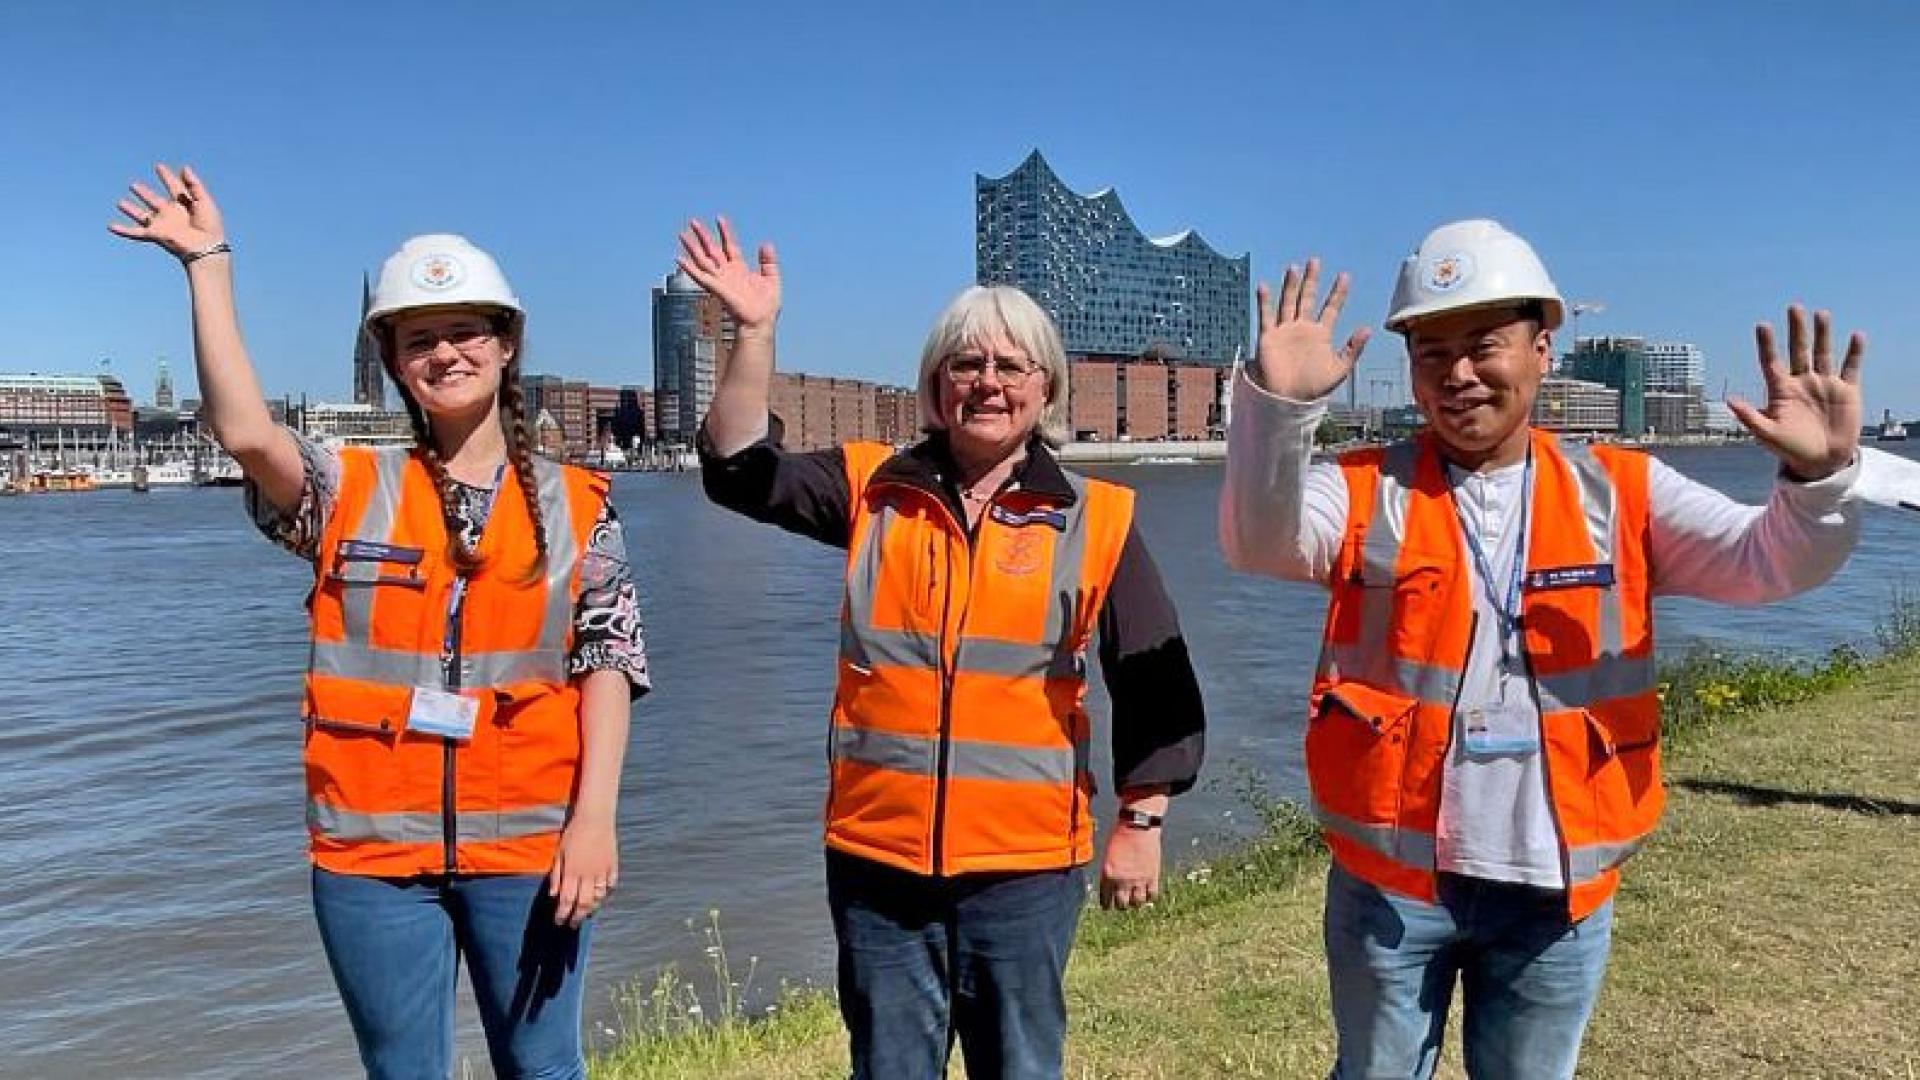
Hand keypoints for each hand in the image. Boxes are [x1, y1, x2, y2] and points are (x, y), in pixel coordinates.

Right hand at [109, 163, 224, 260]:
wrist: (205, 246)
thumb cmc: (209, 225)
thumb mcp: (204, 200)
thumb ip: (194, 185)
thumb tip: (184, 168)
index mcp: (184, 203)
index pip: (173, 186)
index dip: (166, 176)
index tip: (159, 166)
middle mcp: (171, 212)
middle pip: (153, 200)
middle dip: (144, 193)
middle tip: (134, 185)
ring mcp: (162, 223)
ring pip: (142, 214)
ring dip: (131, 209)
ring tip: (120, 203)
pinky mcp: (155, 234)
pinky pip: (135, 232)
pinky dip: (122, 230)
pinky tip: (110, 226)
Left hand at [548, 816, 618, 927]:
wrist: (595, 818)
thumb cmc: (573, 834)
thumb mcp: (559, 853)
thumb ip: (556, 875)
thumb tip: (553, 895)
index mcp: (572, 872)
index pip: (567, 900)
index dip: (562, 914)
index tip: (559, 922)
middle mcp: (588, 875)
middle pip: (584, 903)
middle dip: (577, 917)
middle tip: (572, 924)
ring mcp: (602, 871)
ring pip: (599, 897)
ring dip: (592, 908)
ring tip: (586, 914)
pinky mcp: (613, 866)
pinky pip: (610, 885)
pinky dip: (605, 893)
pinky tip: (600, 897)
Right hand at [676, 216, 779, 332]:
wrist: (760, 323)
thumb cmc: (766, 306)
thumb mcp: (771, 278)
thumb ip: (768, 261)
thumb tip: (766, 243)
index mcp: (739, 269)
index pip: (729, 245)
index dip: (725, 232)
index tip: (719, 218)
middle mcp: (727, 273)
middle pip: (712, 249)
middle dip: (703, 235)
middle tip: (693, 221)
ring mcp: (720, 280)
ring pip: (702, 259)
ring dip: (692, 247)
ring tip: (682, 234)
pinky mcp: (716, 288)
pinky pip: (700, 276)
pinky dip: (689, 268)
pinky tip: (679, 259)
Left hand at [1099, 823, 1162, 909]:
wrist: (1138, 825)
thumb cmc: (1120, 835)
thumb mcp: (1107, 854)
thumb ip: (1108, 871)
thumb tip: (1110, 884)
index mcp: (1107, 875)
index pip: (1105, 900)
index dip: (1107, 904)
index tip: (1108, 905)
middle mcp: (1122, 880)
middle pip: (1121, 904)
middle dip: (1121, 905)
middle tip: (1122, 902)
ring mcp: (1138, 879)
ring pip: (1137, 902)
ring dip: (1135, 901)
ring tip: (1135, 898)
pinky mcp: (1152, 876)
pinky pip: (1152, 895)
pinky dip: (1149, 896)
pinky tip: (1147, 892)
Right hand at [1253, 257, 1370, 400]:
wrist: (1288, 401)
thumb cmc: (1314, 388)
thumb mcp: (1339, 368)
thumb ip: (1352, 348)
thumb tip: (1367, 329)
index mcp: (1320, 335)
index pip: (1331, 308)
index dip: (1338, 293)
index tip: (1345, 276)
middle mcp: (1302, 329)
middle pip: (1307, 299)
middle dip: (1312, 280)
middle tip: (1315, 261)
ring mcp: (1285, 331)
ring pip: (1288, 303)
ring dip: (1290, 286)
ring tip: (1294, 268)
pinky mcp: (1269, 338)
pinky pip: (1266, 316)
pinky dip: (1265, 301)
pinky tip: (1265, 286)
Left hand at [1727, 305, 1864, 480]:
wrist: (1821, 462)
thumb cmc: (1790, 450)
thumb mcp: (1768, 435)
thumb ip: (1750, 418)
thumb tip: (1729, 401)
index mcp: (1781, 391)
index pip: (1771, 362)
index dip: (1766, 345)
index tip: (1762, 325)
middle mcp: (1802, 382)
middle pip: (1798, 350)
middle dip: (1797, 330)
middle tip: (1794, 307)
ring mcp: (1824, 383)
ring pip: (1823, 353)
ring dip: (1823, 334)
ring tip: (1821, 314)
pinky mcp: (1847, 390)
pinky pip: (1851, 367)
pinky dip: (1855, 352)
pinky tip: (1856, 336)